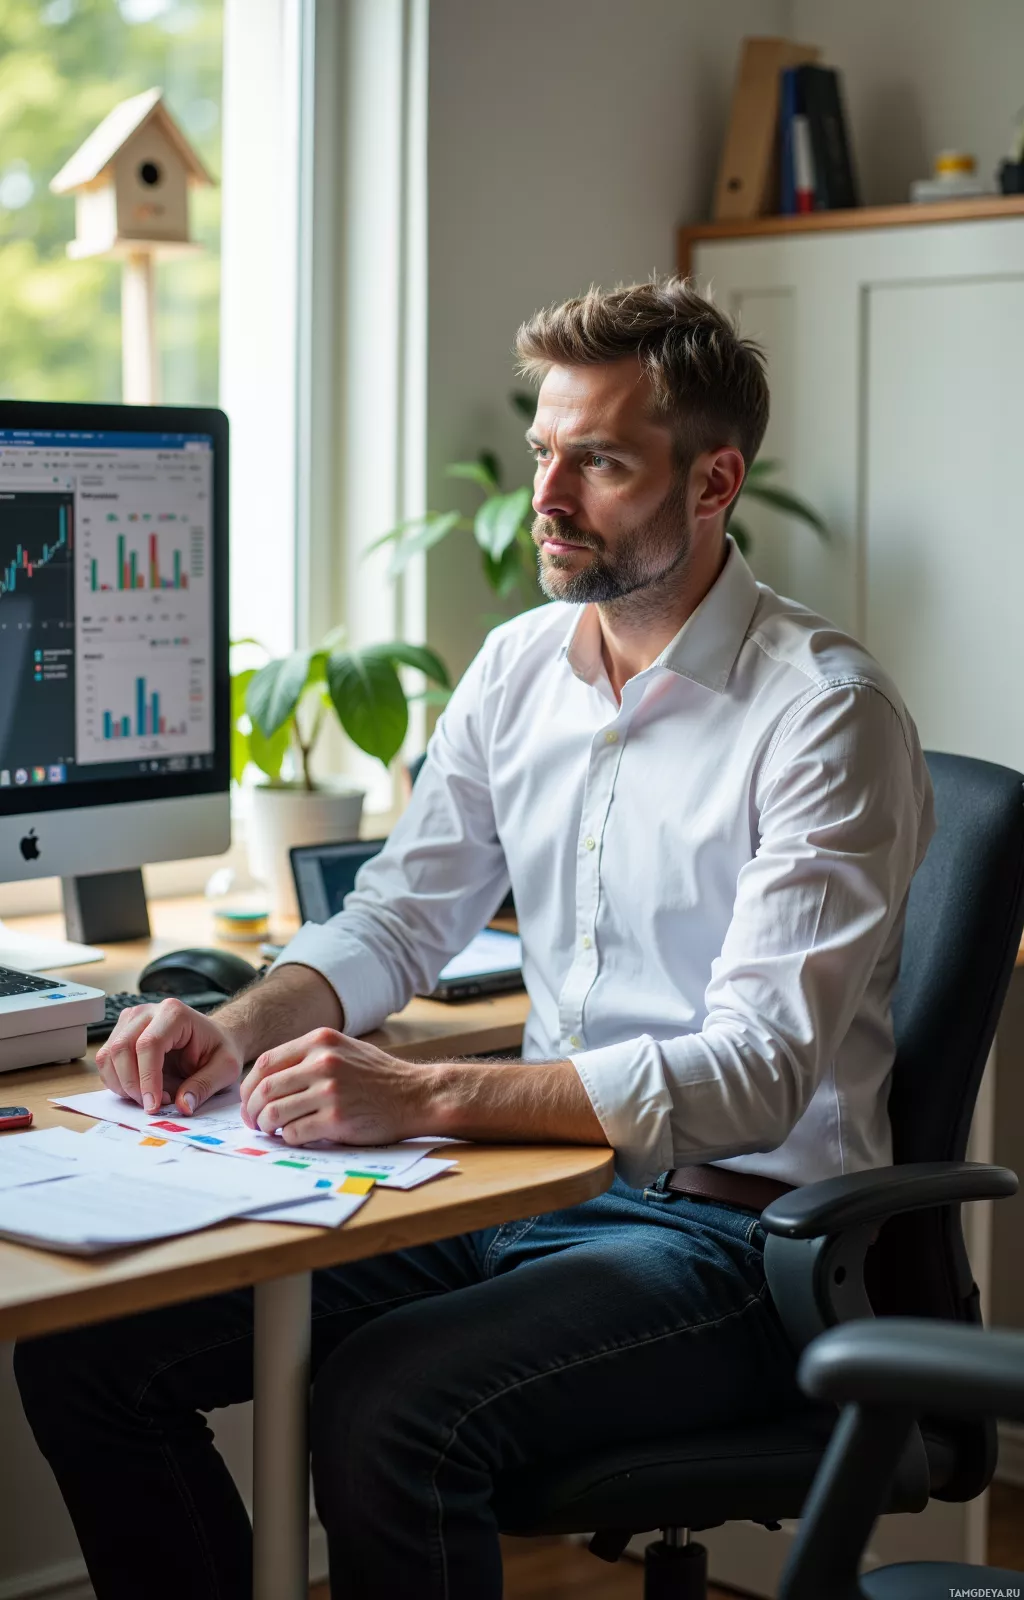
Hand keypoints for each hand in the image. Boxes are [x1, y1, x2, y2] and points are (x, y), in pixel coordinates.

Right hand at [95, 1000, 244, 1115]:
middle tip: (152, 1105)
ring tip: (149, 1096)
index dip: (147, 1078)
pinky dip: (117, 1081)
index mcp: (175, 1013)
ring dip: (123, 1085)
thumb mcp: (225, 1068)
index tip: (153, 1105)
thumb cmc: (217, 1049)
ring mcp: (130, 1020)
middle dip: (132, 1085)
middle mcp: (147, 1011)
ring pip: (108, 1055)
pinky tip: (139, 1089)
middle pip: (122, 1049)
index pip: (149, 1044)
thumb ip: (205, 1086)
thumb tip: (183, 1105)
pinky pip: (106, 1061)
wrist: (211, 1038)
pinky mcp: (120, 1032)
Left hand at [240, 1028, 432, 1145]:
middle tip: (254, 1122)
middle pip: (264, 1089)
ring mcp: (330, 1091)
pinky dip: (289, 1139)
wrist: (416, 1095)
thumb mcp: (344, 1049)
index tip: (249, 1101)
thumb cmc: (378, 1076)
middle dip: (252, 1110)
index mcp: (320, 1041)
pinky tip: (297, 1136)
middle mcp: (323, 1063)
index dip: (249, 1086)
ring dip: (267, 1127)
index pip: (265, 1063)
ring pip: (275, 1113)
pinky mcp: (337, 1119)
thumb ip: (308, 1057)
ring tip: (273, 1131)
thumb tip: (267, 1080)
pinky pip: (295, 1133)